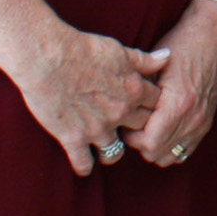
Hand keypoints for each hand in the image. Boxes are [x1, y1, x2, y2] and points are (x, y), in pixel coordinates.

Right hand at [11, 27, 168, 175]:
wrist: (49, 58)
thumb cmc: (84, 49)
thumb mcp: (121, 50)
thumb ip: (144, 60)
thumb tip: (167, 55)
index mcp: (134, 90)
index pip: (157, 106)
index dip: (153, 108)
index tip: (147, 110)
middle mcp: (120, 112)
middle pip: (141, 130)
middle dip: (138, 131)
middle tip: (131, 132)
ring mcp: (97, 128)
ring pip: (115, 152)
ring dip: (113, 152)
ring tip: (107, 149)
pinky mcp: (73, 138)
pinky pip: (83, 163)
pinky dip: (84, 166)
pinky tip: (84, 165)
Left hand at [124, 0, 216, 168]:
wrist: (214, 33)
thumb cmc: (183, 43)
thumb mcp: (154, 65)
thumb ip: (139, 94)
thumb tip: (119, 111)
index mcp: (178, 104)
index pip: (148, 142)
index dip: (131, 136)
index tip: (127, 120)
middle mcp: (193, 117)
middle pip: (157, 153)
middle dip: (141, 143)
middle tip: (135, 124)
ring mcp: (202, 121)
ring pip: (171, 156)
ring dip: (156, 147)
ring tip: (148, 127)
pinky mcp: (207, 120)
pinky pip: (186, 150)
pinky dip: (172, 146)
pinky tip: (163, 131)